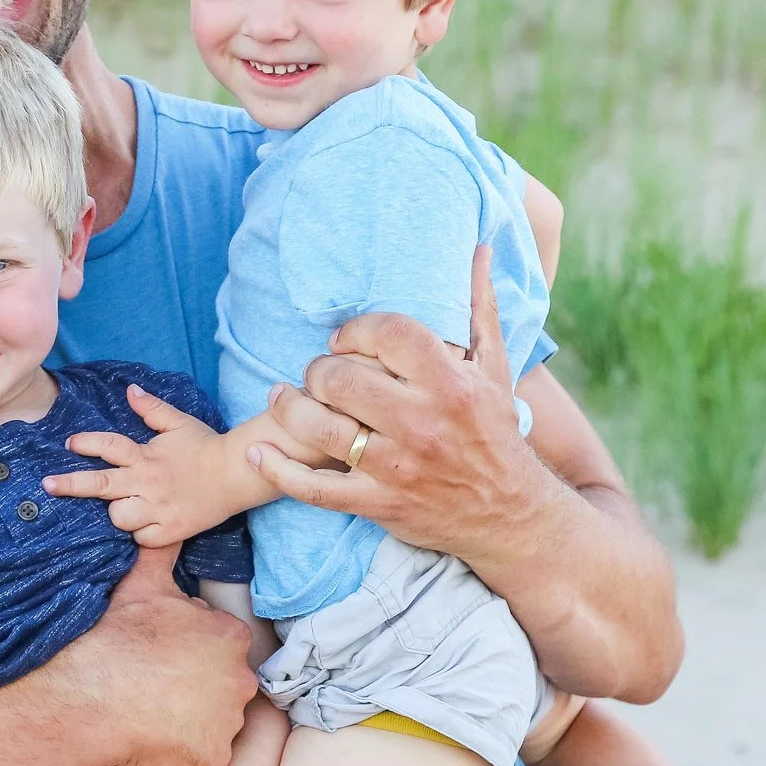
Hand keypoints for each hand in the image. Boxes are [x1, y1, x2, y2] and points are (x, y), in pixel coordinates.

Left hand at [40, 382, 231, 545]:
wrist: (236, 475)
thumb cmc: (205, 447)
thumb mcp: (178, 422)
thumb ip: (151, 408)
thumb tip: (129, 390)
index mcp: (146, 456)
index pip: (110, 446)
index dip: (87, 443)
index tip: (69, 443)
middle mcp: (147, 482)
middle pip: (100, 484)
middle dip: (70, 485)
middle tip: (47, 485)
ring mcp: (157, 509)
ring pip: (118, 517)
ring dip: (117, 512)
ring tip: (128, 505)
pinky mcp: (169, 531)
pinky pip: (141, 538)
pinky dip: (140, 533)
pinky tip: (147, 524)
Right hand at [43, 547, 253, 765]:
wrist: (90, 694)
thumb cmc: (117, 638)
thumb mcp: (142, 583)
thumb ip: (164, 553)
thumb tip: (166, 526)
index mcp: (230, 637)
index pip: (220, 645)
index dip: (189, 652)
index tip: (161, 658)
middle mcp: (241, 681)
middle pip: (221, 686)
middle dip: (195, 688)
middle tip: (153, 688)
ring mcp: (228, 725)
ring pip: (213, 724)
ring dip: (188, 723)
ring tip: (148, 715)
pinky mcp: (210, 762)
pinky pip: (200, 762)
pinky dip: (180, 758)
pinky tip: (150, 743)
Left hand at [256, 244, 550, 564]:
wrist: (508, 514)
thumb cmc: (495, 432)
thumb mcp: (495, 369)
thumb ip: (479, 309)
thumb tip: (479, 250)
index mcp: (452, 384)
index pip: (389, 334)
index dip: (355, 330)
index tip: (344, 339)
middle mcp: (424, 424)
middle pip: (343, 380)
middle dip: (319, 370)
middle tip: (318, 372)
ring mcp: (397, 467)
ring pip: (322, 429)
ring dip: (290, 408)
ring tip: (282, 397)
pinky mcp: (378, 503)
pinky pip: (316, 489)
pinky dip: (279, 472)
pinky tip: (258, 454)